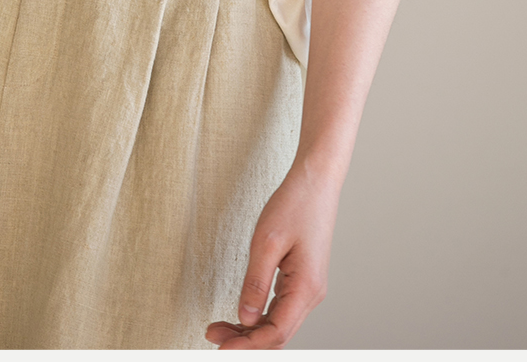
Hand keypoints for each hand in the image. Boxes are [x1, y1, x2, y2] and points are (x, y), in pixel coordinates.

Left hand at [205, 169, 339, 348]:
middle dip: (245, 342)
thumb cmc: (294, 205)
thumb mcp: (266, 242)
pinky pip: (280, 309)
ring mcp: (308, 288)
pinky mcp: (301, 280)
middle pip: (277, 334)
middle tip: (211, 336)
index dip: (247, 346)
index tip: (220, 349)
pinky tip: (239, 317)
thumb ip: (255, 283)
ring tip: (218, 328)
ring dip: (249, 332)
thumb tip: (244, 318)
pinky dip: (258, 318)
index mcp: (306, 287)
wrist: (315, 182)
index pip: (275, 332)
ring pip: (278, 324)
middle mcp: (311, 293)